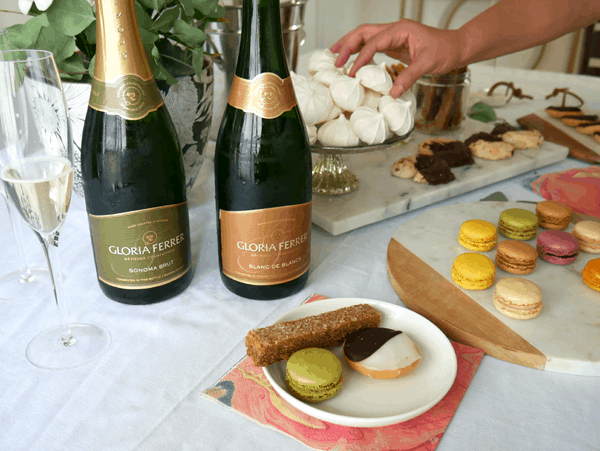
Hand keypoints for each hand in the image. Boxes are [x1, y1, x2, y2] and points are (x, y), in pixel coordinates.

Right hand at [330, 20, 463, 97]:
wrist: (456, 47)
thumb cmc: (445, 50)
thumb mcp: (428, 64)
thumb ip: (409, 77)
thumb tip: (393, 92)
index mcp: (401, 30)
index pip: (374, 42)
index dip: (361, 57)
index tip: (352, 72)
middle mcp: (395, 30)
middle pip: (363, 32)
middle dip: (347, 44)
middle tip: (334, 59)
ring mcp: (394, 36)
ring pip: (366, 36)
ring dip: (350, 45)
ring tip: (335, 55)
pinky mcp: (395, 44)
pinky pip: (373, 44)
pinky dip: (360, 51)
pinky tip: (352, 59)